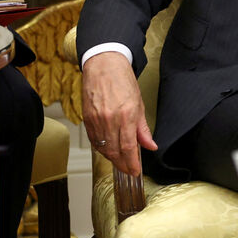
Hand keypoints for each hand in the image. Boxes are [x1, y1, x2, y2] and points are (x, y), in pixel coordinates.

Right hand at [81, 51, 156, 175]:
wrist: (104, 66)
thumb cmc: (123, 82)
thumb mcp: (139, 104)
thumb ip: (143, 129)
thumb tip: (150, 146)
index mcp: (126, 115)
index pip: (128, 147)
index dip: (131, 163)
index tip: (135, 171)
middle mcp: (110, 120)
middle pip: (114, 151)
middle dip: (122, 164)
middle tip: (129, 170)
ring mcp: (96, 120)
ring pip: (103, 148)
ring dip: (112, 158)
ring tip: (121, 162)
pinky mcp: (87, 118)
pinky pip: (94, 140)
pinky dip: (101, 148)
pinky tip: (108, 150)